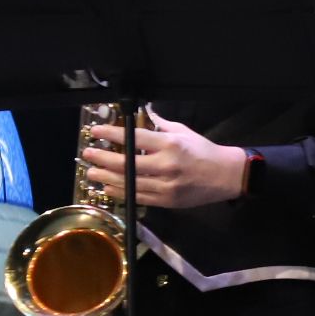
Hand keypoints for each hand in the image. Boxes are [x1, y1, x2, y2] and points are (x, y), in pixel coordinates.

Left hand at [77, 110, 247, 208]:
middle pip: (127, 164)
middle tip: (88, 154)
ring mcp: (166, 186)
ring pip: (129, 183)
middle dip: (103, 159)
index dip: (112, 135)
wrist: (227, 176)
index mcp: (171, 145)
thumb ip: (161, 125)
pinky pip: (139, 197)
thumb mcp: (185, 132)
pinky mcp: (167, 201)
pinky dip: (122, 192)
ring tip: (92, 173)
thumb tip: (144, 114)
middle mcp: (166, 165)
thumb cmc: (204, 151)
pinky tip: (109, 188)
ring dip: (107, 178)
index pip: (134, 139)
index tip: (96, 132)